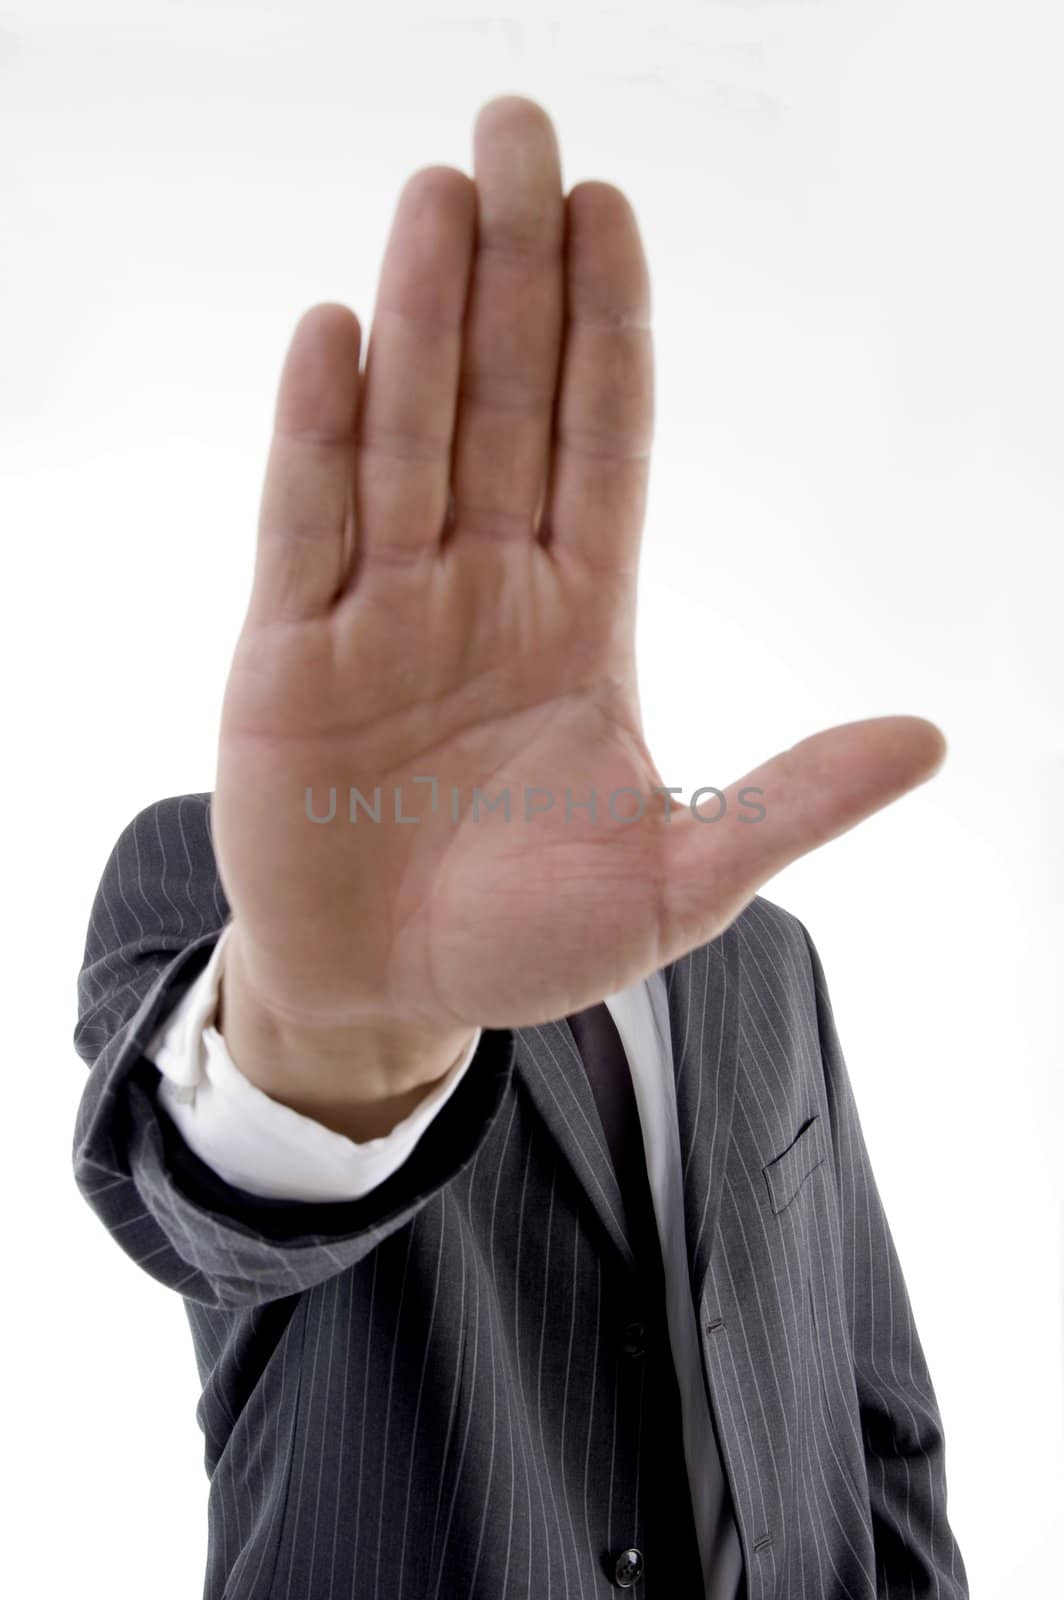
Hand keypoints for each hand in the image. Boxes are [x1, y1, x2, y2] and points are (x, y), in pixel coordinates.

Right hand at [212, 94, 943, 1037]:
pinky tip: (335, 334)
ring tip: (437, 192)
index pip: (599, 444)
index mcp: (579, 621)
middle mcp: (482, 590)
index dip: (605, 330)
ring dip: (419, 316)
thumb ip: (788, 801)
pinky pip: (306, 526)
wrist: (388, 996)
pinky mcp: (291, 655)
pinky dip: (317, 434)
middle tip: (517, 130)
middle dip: (510, 271)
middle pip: (502, 404)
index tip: (609, 211)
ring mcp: (382, 613)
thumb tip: (928, 740)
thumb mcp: (680, 880)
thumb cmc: (526, 940)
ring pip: (406, 436)